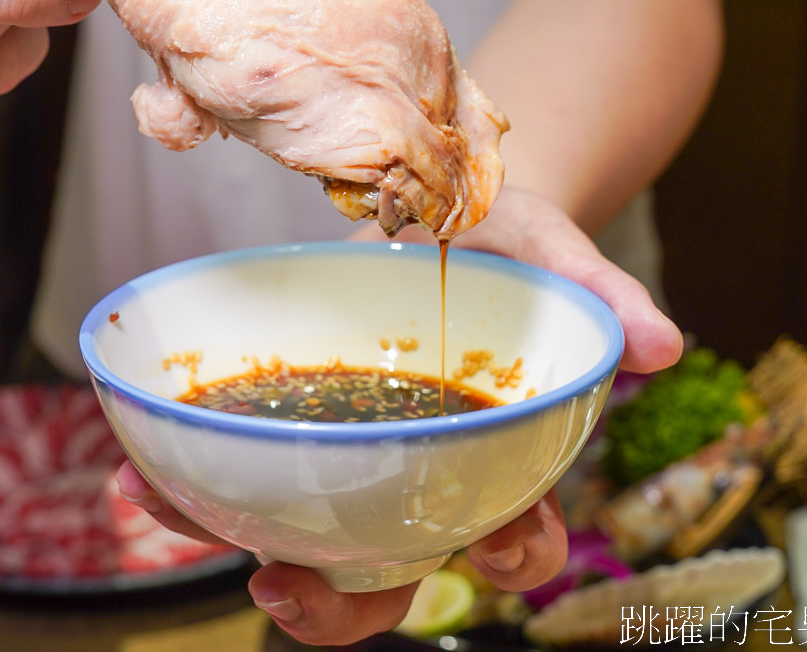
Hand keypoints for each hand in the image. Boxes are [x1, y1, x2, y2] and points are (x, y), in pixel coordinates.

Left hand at [116, 186, 681, 644]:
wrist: (443, 204)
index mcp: (496, 448)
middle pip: (392, 566)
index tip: (484, 548)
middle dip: (342, 602)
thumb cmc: (507, 243)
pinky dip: (193, 476)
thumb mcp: (553, 252)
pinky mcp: (296, 411)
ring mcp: (353, 447)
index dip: (501, 557)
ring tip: (164, 511)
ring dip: (235, 539)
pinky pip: (246, 461)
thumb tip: (663, 345)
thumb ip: (601, 296)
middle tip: (282, 586)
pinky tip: (143, 463)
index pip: (512, 531)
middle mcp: (421, 469)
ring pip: (305, 530)